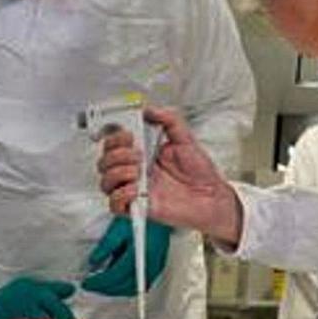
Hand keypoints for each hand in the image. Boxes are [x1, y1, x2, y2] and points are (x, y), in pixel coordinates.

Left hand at [82, 216, 171, 295]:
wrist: (158, 213)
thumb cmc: (140, 217)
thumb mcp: (118, 228)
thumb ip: (106, 246)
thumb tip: (93, 261)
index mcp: (139, 253)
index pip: (116, 275)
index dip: (99, 282)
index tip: (88, 283)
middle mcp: (150, 263)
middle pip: (125, 286)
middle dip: (106, 289)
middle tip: (92, 285)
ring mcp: (156, 267)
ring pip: (133, 289)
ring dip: (115, 289)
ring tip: (102, 284)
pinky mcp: (157, 268)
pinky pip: (140, 285)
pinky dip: (125, 286)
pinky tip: (116, 280)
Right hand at [97, 106, 241, 244]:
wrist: (213, 197)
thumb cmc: (200, 172)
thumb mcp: (185, 138)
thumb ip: (169, 120)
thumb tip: (150, 109)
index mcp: (142, 154)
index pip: (113, 144)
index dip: (113, 137)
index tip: (127, 133)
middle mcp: (135, 172)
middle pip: (104, 163)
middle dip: (115, 154)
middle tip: (137, 153)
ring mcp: (136, 190)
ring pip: (105, 183)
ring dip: (117, 173)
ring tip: (137, 171)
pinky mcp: (140, 208)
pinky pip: (115, 206)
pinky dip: (121, 196)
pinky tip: (136, 189)